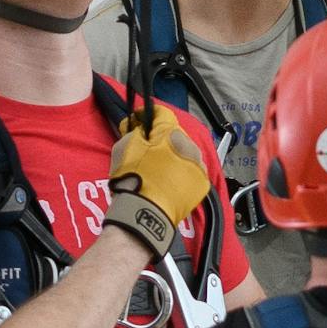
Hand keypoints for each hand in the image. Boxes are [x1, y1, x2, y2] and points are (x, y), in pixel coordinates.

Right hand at [108, 106, 218, 242]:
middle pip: (176, 134)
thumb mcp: (124, 146)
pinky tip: (169, 179)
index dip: (147, 113)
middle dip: (161, 136)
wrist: (146, 214)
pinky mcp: (202, 186)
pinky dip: (181, 172)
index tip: (136, 119)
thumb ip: (133, 130)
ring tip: (158, 165)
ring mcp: (200, 167)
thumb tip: (138, 126)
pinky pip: (191, 172)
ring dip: (174, 154)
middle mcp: (192, 147)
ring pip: (185, 153)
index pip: (162, 113)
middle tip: (146, 145)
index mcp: (174, 133)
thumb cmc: (134, 177)